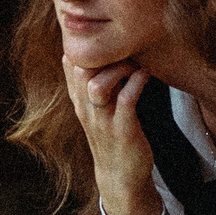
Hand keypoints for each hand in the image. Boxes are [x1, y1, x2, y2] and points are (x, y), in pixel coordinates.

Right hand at [63, 56, 161, 214]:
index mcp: (79, 101)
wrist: (121, 176)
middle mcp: (86, 109)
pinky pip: (127, 100)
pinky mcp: (123, 131)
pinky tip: (146, 75)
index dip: (86, 45)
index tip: (106, 37)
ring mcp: (103, 121)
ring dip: (118, 68)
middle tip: (124, 48)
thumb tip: (86, 53)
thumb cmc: (111, 136)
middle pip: (80, 70)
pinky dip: (137, 82)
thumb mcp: (94, 108)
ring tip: (134, 64)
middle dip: (102, 53)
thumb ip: (89, 83)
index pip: (70, 64)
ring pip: (98, 84)